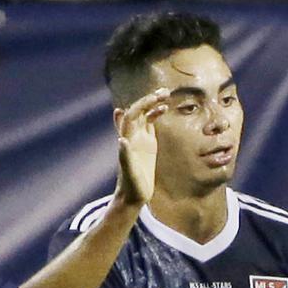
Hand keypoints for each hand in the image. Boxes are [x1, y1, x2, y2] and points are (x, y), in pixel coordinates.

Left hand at [114, 88, 169, 204]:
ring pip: (144, 115)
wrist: (132, 196)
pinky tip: (164, 109)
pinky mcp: (147, 145)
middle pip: (138, 111)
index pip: (132, 116)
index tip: (156, 98)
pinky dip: (155, 115)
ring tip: (165, 94)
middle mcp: (132, 136)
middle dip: (149, 100)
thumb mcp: (129, 173)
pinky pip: (149, 125)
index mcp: (127, 140)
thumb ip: (125, 156)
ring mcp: (139, 140)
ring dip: (152, 104)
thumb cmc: (130, 186)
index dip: (141, 105)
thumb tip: (121, 139)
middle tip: (165, 91)